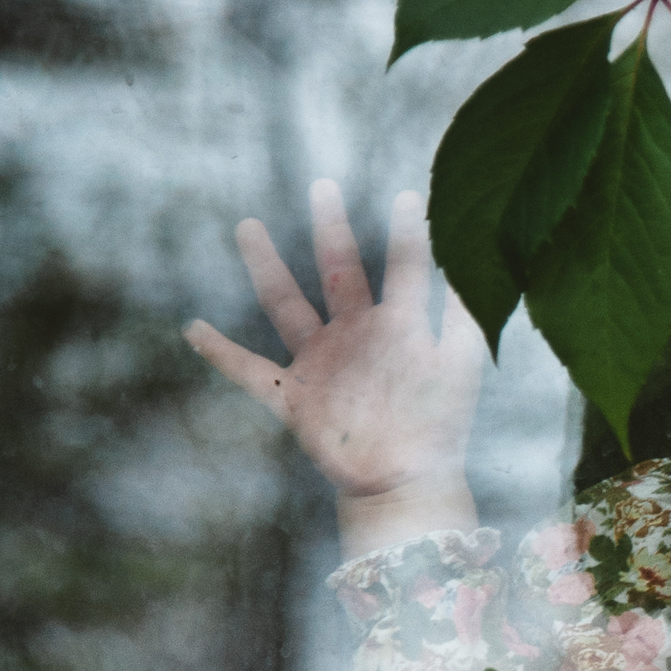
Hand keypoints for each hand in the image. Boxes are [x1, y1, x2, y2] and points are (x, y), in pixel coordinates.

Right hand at [185, 180, 486, 558]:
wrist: (406, 485)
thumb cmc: (439, 428)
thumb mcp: (459, 369)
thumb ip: (466, 320)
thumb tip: (478, 267)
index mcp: (398, 327)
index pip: (402, 269)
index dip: (405, 234)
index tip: (406, 193)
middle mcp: (356, 336)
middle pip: (339, 271)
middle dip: (332, 229)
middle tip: (323, 185)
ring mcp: (321, 363)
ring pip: (286, 305)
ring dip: (267, 267)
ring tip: (248, 225)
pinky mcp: (294, 398)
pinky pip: (248, 371)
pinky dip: (220, 353)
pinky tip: (192, 328)